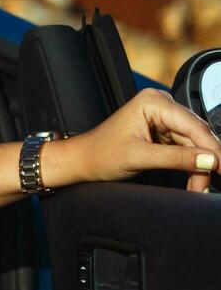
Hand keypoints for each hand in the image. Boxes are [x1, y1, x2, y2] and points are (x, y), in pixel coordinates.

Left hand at [54, 88, 220, 192]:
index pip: (193, 125)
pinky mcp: (162, 132)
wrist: (81, 161)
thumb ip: (176, 158)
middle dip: (205, 162)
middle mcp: (160, 105)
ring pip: (194, 145)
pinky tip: (193, 180)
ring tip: (197, 187)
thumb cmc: (99, 154)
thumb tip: (210, 159)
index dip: (212, 148)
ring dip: (198, 167)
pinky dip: (189, 165)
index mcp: (153, 102)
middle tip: (207, 184)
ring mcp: (162, 118)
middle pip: (196, 136)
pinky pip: (185, 149)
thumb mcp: (139, 157)